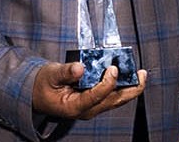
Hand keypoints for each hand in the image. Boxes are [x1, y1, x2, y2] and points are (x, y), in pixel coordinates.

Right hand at [31, 62, 146, 119]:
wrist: (37, 94)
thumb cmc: (43, 85)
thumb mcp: (50, 75)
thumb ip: (65, 72)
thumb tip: (80, 67)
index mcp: (74, 106)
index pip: (96, 96)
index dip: (107, 83)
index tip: (113, 68)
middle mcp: (86, 110)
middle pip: (113, 101)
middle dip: (131, 89)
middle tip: (142, 74)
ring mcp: (92, 107)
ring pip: (116, 100)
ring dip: (130, 88)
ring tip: (140, 74)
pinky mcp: (94, 102)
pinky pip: (112, 96)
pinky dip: (122, 86)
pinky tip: (128, 75)